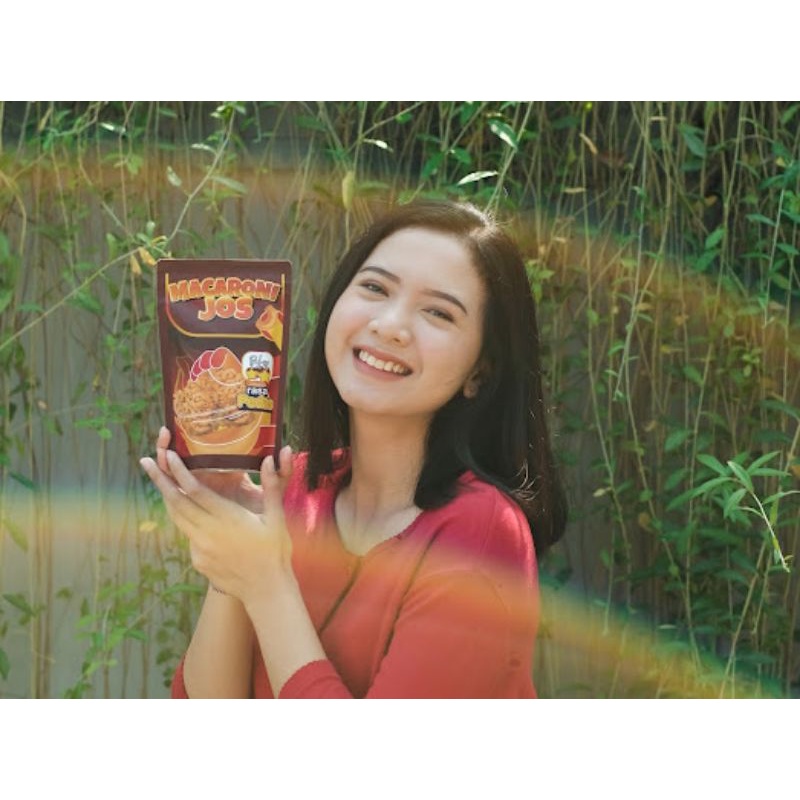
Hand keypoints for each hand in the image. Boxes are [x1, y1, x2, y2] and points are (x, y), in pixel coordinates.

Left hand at [140, 443, 294, 605]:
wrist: (266, 590)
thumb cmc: (274, 551)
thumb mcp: (276, 517)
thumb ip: (271, 486)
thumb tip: (271, 458)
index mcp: (228, 518)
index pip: (195, 490)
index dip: (179, 471)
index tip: (168, 455)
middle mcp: (208, 532)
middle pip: (176, 502)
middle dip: (159, 480)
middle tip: (146, 461)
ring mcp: (200, 548)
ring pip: (177, 518)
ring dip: (166, 498)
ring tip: (159, 481)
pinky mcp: (197, 560)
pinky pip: (188, 535)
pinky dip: (185, 520)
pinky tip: (193, 515)